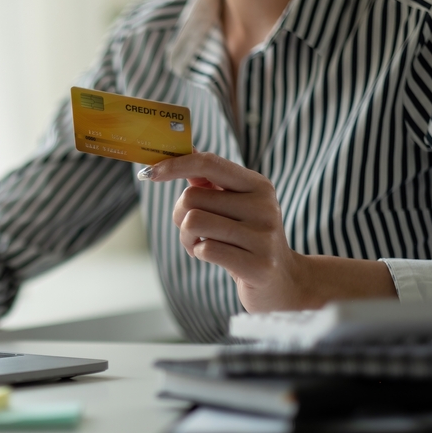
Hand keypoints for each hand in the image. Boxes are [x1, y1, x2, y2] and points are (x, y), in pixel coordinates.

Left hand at [143, 151, 396, 310]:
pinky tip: (211, 257)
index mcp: (258, 185)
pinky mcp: (257, 265)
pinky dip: (198, 253)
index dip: (174, 165)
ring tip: (200, 244)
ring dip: (186, 237)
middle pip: (191, 197)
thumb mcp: (236, 205)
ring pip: (193, 222)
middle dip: (179, 216)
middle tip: (193, 230)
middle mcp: (264, 206)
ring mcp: (263, 236)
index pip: (209, 163)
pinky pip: (205, 249)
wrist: (282, 282)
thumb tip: (182, 150)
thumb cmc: (248, 239)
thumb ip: (211, 180)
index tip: (150, 173)